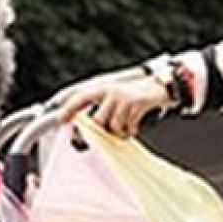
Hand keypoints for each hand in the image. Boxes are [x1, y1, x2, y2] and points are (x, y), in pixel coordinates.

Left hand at [57, 73, 172, 137]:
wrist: (161, 86)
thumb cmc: (136, 96)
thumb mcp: (117, 97)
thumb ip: (104, 109)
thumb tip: (90, 129)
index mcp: (103, 88)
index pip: (80, 97)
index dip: (69, 109)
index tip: (61, 119)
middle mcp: (110, 91)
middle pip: (97, 120)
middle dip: (103, 132)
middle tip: (110, 135)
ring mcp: (123, 97)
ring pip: (112, 126)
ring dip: (120, 132)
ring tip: (126, 129)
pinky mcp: (136, 103)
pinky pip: (128, 126)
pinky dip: (131, 130)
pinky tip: (134, 126)